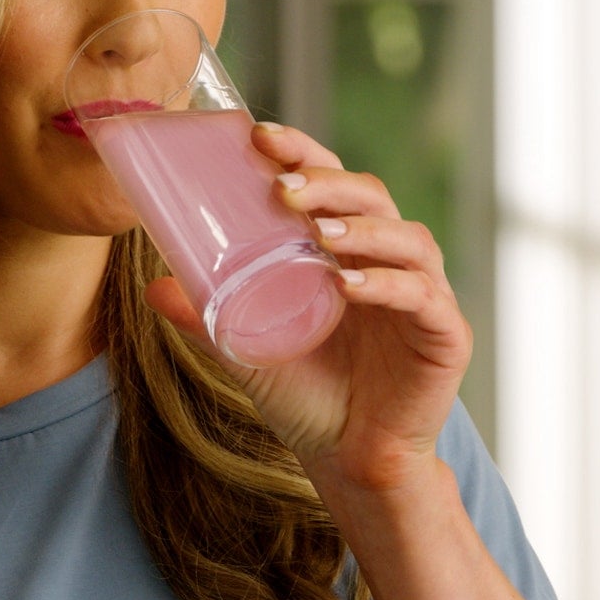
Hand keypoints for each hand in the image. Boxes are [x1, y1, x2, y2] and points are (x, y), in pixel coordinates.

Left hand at [142, 122, 470, 494]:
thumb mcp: (249, 351)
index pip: (333, 182)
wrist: (349, 462)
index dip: (305, 153)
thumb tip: (154, 286)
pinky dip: (388, 285)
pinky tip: (351, 287)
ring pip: (409, 239)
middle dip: (330, 183)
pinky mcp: (445, 336)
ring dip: (365, 229)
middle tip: (285, 189)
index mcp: (348, 250)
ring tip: (321, 234)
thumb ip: (208, 318)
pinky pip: (423, 297)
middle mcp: (391, 260)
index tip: (261, 137)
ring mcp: (424, 295)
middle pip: (374, 196)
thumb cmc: (307, 397)